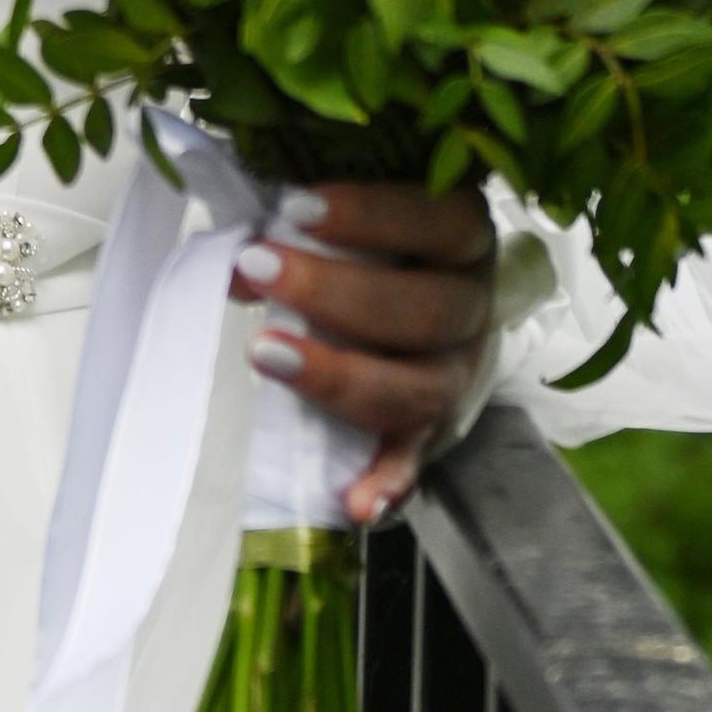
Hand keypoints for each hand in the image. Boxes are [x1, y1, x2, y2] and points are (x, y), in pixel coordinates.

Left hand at [233, 182, 496, 524]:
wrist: (437, 309)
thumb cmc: (382, 249)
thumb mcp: (356, 221)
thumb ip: (308, 224)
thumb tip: (239, 250)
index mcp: (461, 237)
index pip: (437, 219)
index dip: (370, 213)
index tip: (294, 208)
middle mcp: (472, 306)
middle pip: (426, 308)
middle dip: (335, 292)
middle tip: (256, 268)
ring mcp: (455, 374)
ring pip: (420, 388)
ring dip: (340, 375)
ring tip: (265, 354)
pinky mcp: (429, 430)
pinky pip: (414, 462)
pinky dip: (388, 484)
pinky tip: (355, 503)